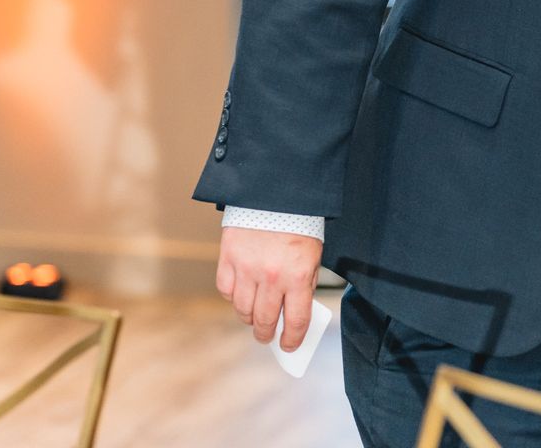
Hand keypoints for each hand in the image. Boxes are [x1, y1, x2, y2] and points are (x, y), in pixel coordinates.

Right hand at [216, 226, 322, 351]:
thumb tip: (293, 313)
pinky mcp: (228, 260)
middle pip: (264, 320)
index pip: (295, 320)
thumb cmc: (299, 226)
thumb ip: (304, 285)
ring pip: (243, 310)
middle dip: (266, 334)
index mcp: (298, 276)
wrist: (276, 194)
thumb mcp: (313, 256)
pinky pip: (227, 292)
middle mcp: (271, 277)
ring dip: (249, 318)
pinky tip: (242, 295)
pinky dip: (234, 298)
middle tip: (267, 337)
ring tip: (254, 317)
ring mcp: (247, 269)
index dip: (292, 339)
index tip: (289, 346)